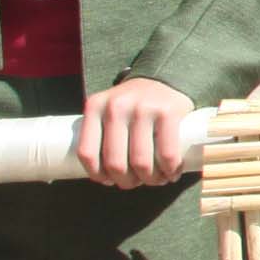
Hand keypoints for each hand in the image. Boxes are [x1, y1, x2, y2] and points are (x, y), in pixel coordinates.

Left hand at [75, 76, 199, 191]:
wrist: (167, 77)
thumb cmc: (134, 105)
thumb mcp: (109, 111)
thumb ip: (102, 135)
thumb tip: (106, 177)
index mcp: (95, 107)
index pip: (87, 153)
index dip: (97, 175)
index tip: (110, 180)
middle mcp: (116, 106)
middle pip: (115, 163)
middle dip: (127, 181)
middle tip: (137, 182)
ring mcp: (143, 108)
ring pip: (141, 163)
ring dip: (151, 180)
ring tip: (156, 179)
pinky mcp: (168, 112)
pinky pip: (167, 154)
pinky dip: (171, 170)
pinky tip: (172, 172)